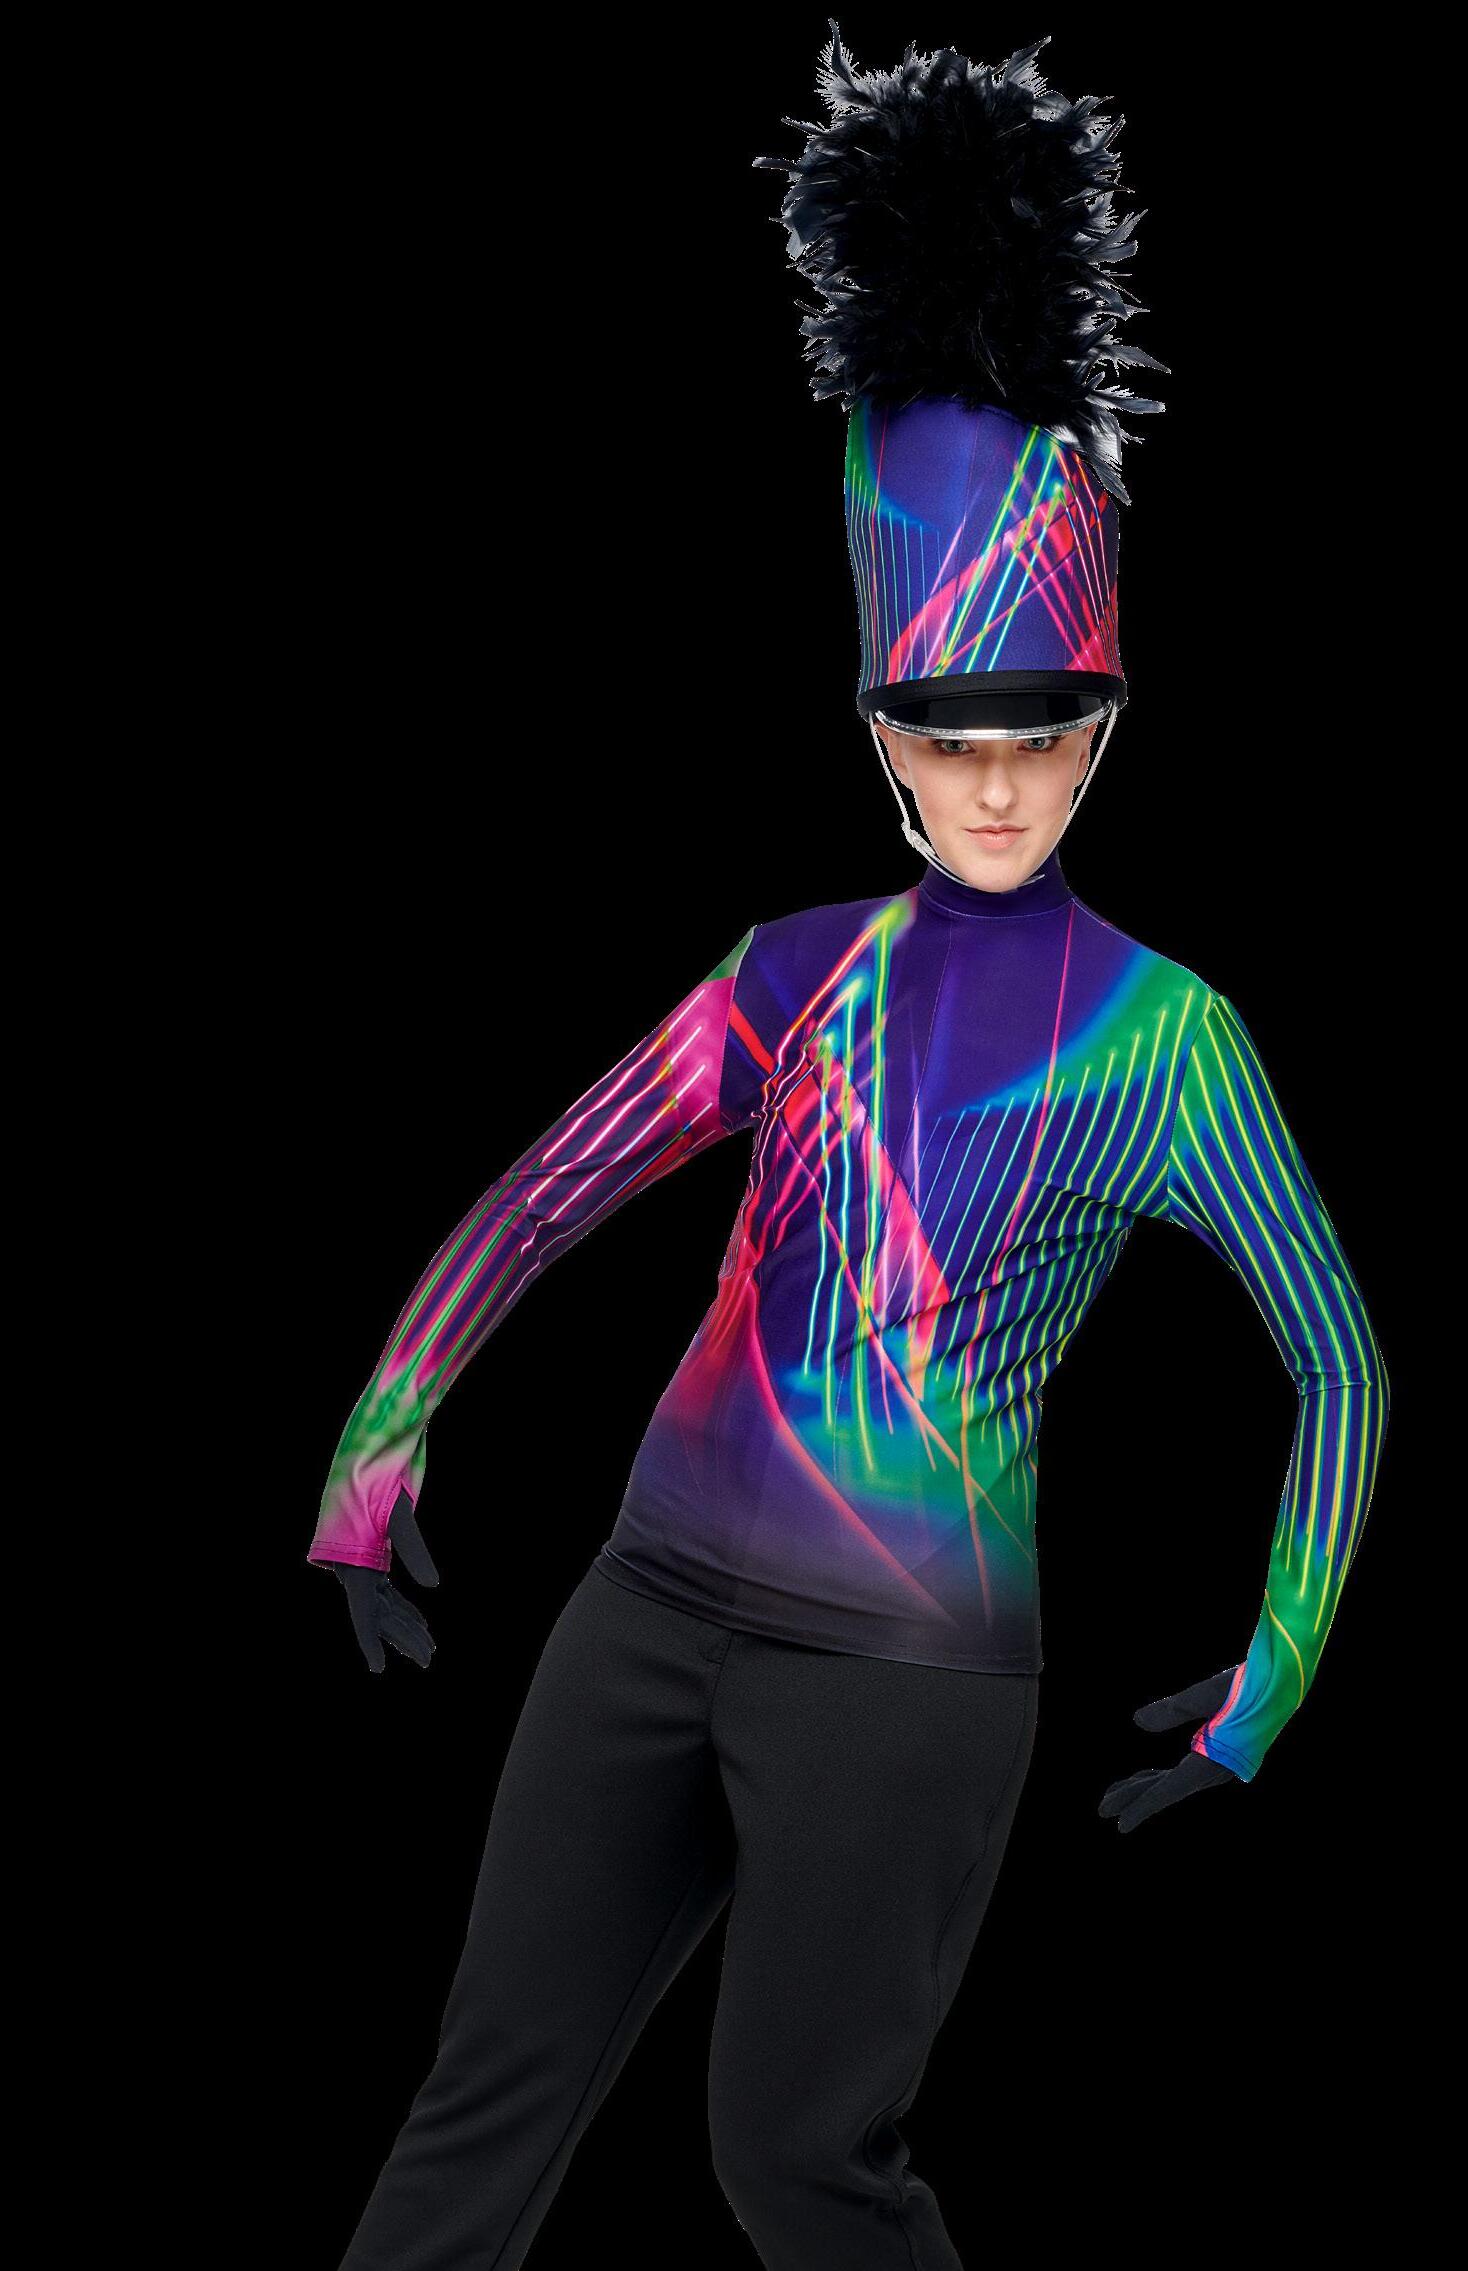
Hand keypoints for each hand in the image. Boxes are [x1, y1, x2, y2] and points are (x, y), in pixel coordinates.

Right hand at [328, 1490, 440, 1673]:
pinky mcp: (372, 1557)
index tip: (378, 1670)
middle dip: (402, 1638)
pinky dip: (403, 1607)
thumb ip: (414, 1548)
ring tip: (429, 1649)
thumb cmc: (379, 1478)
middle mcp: (355, 1568)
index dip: (370, 1642)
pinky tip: (420, 1622)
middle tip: (427, 1659)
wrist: (367, 1453)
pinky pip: (387, 1591)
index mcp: (356, 1562)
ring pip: (384, 1605)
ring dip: (406, 1626)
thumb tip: (433, 1584)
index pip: (363, 1612)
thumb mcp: (400, 1512)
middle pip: (379, 1614)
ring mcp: (363, 1564)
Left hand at [1097, 1666, 1241, 1831]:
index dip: (1143, 1806)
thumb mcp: (1206, 1694)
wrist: (1285, 1682)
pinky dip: (1160, 1775)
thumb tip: (1137, 1722)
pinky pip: (1182, 1771)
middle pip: (1167, 1787)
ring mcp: (1220, 1765)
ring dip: (1144, 1786)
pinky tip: (1144, 1778)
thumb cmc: (1249, 1685)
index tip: (1119, 1824)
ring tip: (1114, 1795)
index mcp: (1216, 1761)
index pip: (1171, 1789)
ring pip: (1173, 1781)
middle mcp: (1218, 1770)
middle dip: (1134, 1796)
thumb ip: (1171, 1710)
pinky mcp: (1220, 1755)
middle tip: (1102, 1810)